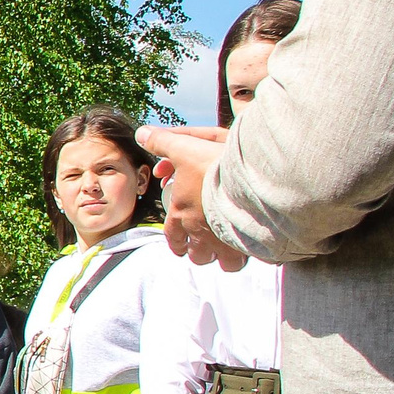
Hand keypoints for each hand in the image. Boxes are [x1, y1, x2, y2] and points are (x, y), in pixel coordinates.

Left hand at [136, 126, 246, 270]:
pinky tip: (252, 251)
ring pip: (219, 260)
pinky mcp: (246, 243)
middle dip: (199, 254)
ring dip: (221, 258)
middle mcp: (199, 232)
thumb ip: (162, 142)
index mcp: (182, 214)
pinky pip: (246, 258)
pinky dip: (248, 256)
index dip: (177, 244)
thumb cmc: (213, 164)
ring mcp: (223, 240)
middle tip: (204, 251)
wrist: (248, 175)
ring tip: (227, 254)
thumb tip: (141, 133)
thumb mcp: (183, 148)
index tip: (180, 249)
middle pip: (196, 255)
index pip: (173, 237)